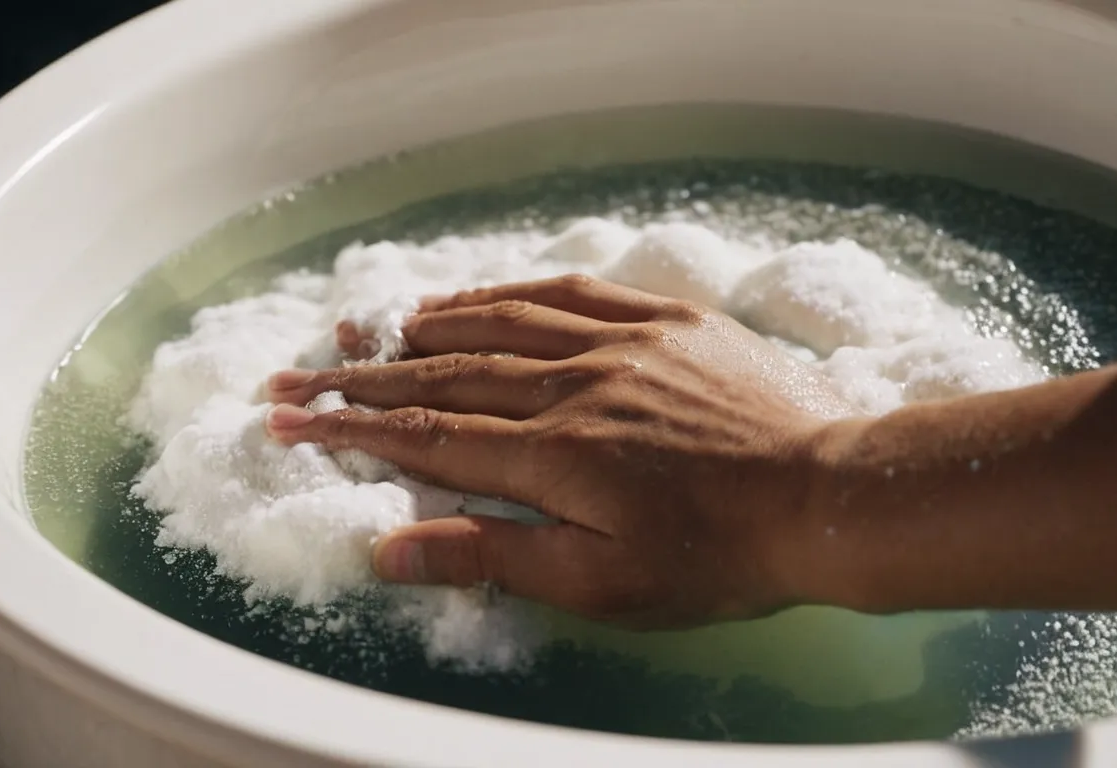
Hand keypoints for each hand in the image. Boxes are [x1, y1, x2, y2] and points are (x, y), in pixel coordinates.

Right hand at [264, 275, 853, 628]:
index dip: (351, 429)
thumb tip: (389, 552)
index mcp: (552, 456)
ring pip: (498, 322)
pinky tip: (476, 295)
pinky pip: (569, 293)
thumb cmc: (715, 558)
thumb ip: (494, 558)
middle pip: (447, 374)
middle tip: (299, 372)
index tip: (290, 419)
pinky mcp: (665, 319)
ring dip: (426, 327)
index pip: (428, 436)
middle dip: (364, 378)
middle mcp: (572, 385)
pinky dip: (509, 293)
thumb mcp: (602, 586)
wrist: (826, 497)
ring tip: (370, 332)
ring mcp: (620, 343)